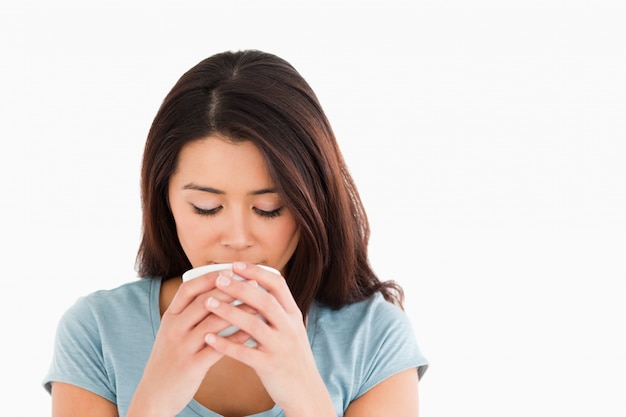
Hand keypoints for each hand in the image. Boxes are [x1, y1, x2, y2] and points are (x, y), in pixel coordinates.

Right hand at [127, 272, 253, 416]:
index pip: (189, 288)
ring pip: (213, 322)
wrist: (153, 395)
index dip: (211, 277)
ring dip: (239, 311)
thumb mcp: (172, 333)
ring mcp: (181, 347)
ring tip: (259, 304)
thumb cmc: (170, 360)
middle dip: (231, 289)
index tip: (233, 270)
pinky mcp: (191, 366)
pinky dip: (236, 338)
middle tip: (253, 283)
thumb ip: (189, 314)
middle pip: (204, 301)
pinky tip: (252, 332)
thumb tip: (216, 292)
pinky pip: (218, 348)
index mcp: (169, 317)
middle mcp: (173, 328)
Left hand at [203, 262, 334, 415]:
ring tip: (208, 303)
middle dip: (240, 287)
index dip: (257, 272)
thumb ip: (276, 310)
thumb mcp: (291, 329)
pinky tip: (208, 337)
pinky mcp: (270, 366)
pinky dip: (225, 344)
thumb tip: (254, 286)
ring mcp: (280, 347)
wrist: (306, 391)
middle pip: (265, 301)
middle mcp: (289, 328)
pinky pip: (245, 353)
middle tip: (219, 279)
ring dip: (229, 312)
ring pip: (254, 324)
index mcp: (293, 315)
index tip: (236, 265)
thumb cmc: (292, 357)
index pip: (278, 285)